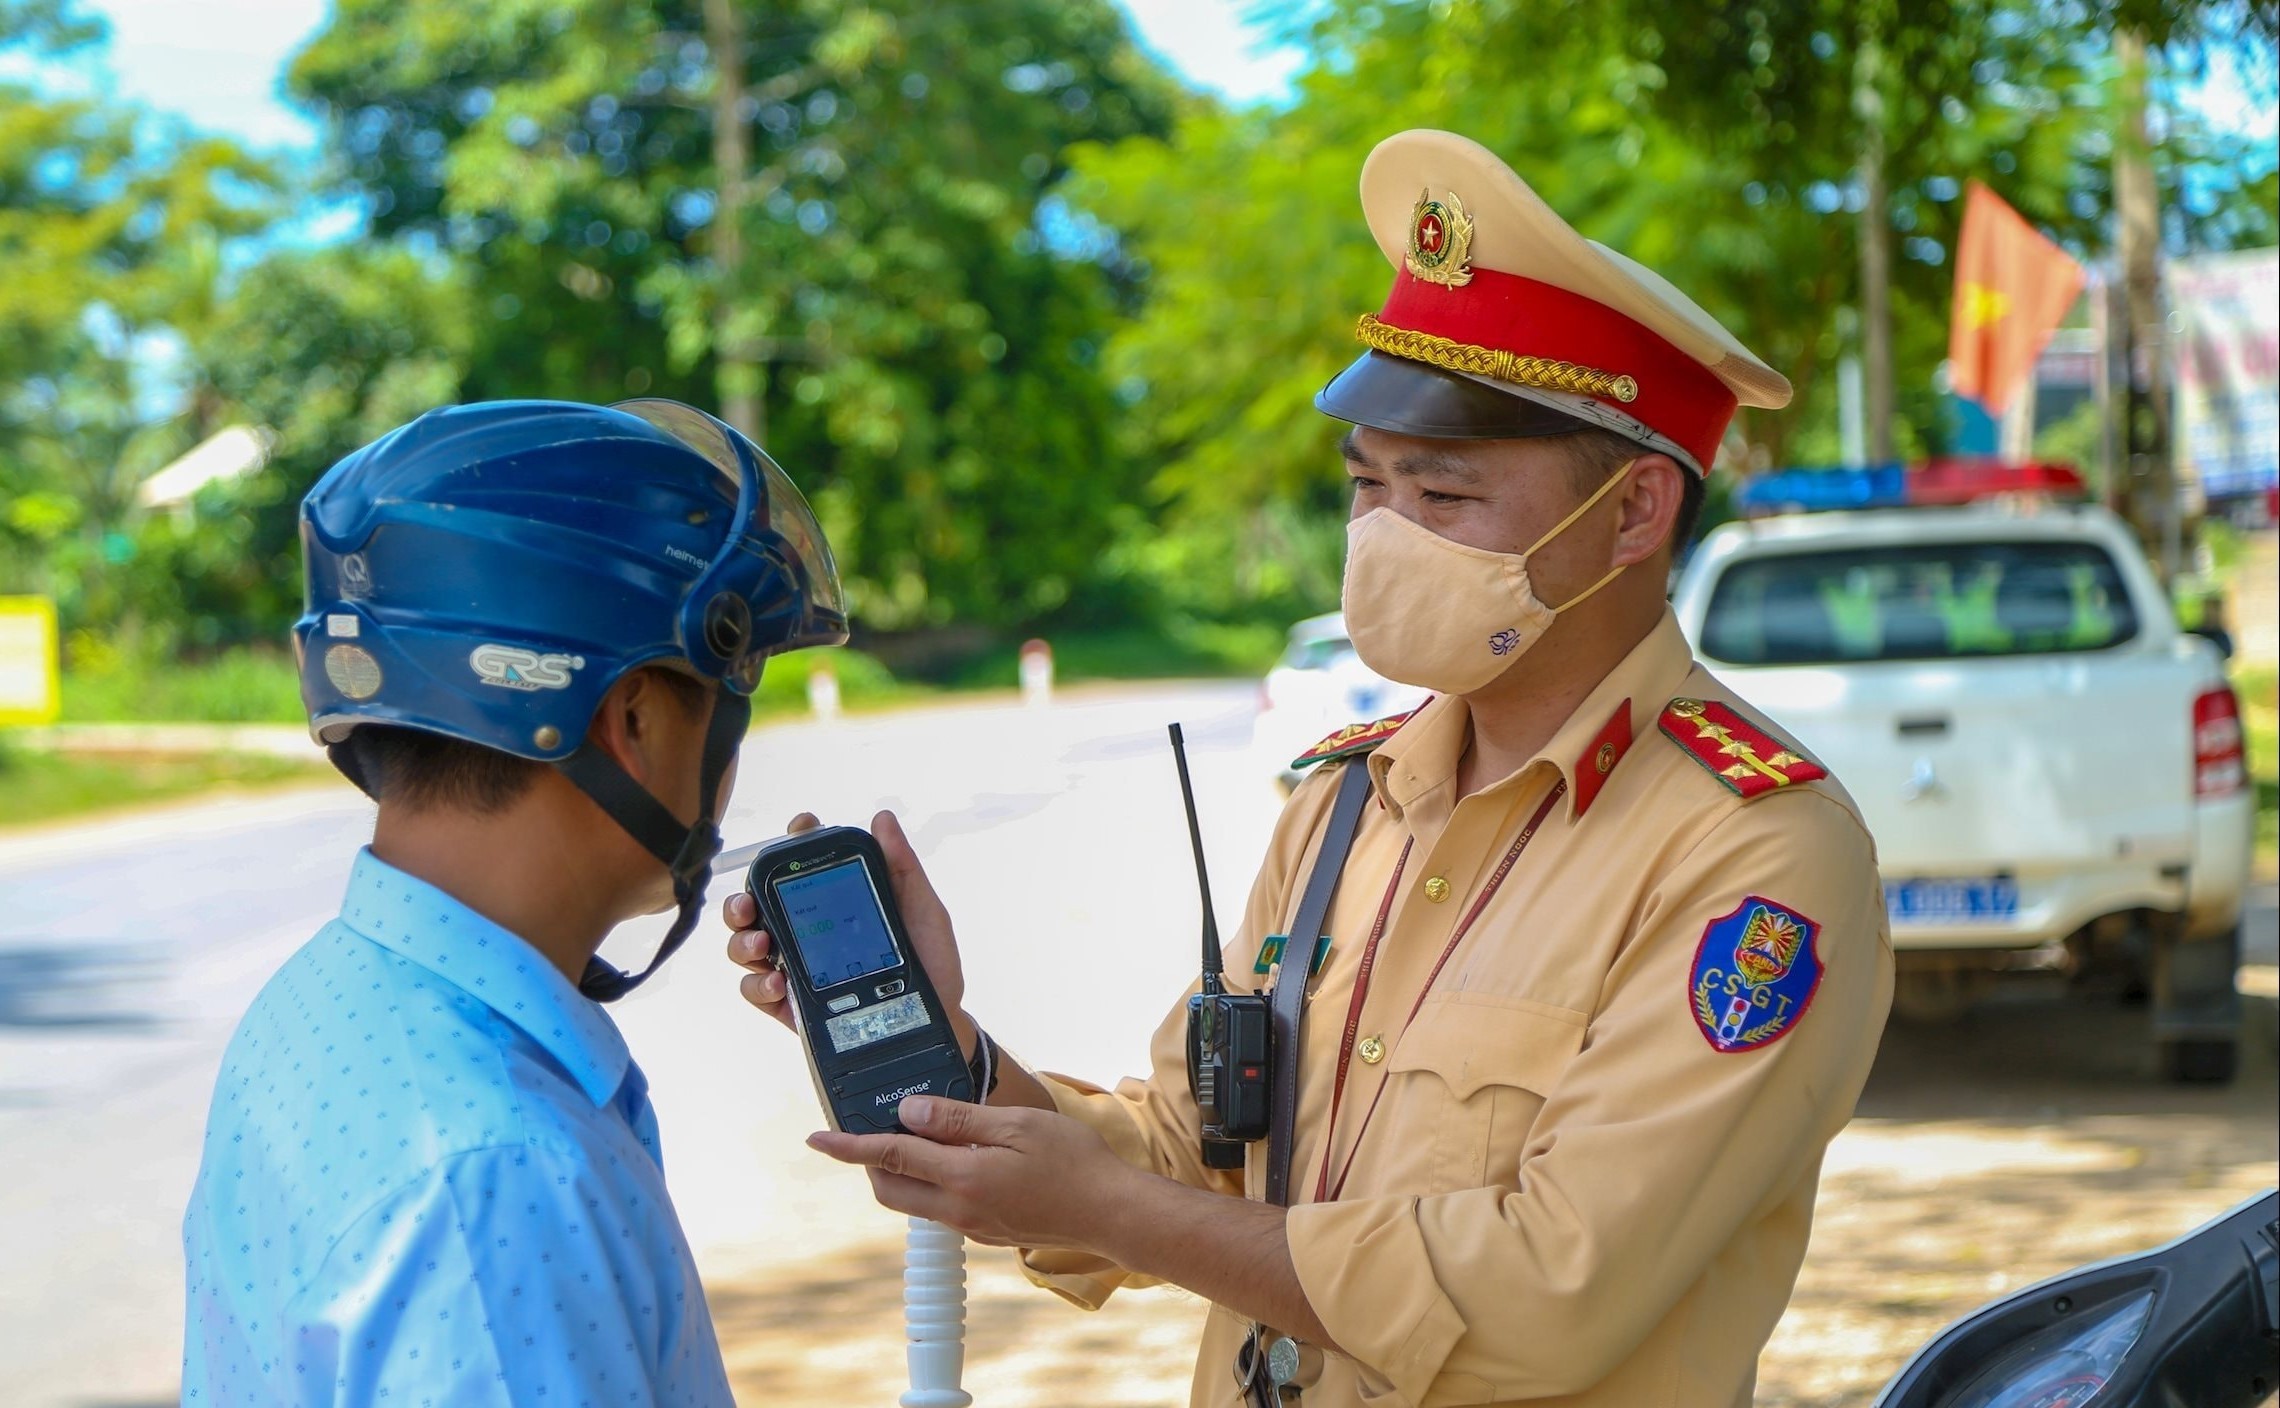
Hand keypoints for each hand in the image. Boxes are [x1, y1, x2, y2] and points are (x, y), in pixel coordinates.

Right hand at [723, 809, 975, 1056]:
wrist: (936, 1019)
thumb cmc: (930, 960)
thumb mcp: (922, 910)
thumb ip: (901, 868)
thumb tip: (882, 819)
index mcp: (834, 902)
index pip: (800, 867)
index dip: (792, 843)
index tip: (798, 829)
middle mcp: (806, 932)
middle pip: (756, 907)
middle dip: (741, 900)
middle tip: (748, 904)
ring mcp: (794, 968)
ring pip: (745, 947)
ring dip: (741, 941)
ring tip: (760, 945)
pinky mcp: (790, 1006)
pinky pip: (756, 992)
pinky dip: (757, 985)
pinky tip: (776, 982)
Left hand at [807, 1096, 1138, 1249]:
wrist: (1110, 1212)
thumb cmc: (1073, 1161)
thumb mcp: (1015, 1125)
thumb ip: (957, 1120)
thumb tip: (909, 1113)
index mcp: (962, 1177)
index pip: (890, 1157)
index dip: (849, 1146)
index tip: (817, 1138)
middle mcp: (957, 1208)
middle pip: (890, 1188)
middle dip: (869, 1160)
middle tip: (871, 1125)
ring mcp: (970, 1225)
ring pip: (912, 1201)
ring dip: (899, 1173)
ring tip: (913, 1135)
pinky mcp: (985, 1231)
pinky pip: (939, 1208)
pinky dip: (930, 1183)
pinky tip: (953, 1157)